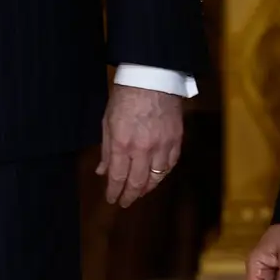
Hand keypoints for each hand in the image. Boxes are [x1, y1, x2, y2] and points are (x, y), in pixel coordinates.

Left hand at [96, 84, 181, 208]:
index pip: (118, 178)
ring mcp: (163, 145)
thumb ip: (107, 149)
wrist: (152, 77)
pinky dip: (163, 173)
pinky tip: (157, 176)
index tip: (112, 200)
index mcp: (123, 144)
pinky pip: (171, 164)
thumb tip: (102, 171)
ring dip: (148, 188)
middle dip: (130, 195)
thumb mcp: (108, 122)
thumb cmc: (126, 97)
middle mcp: (144, 149)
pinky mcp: (177, 139)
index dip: (115, 192)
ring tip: (140, 191)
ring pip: (157, 177)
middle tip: (126, 202)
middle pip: (138, 182)